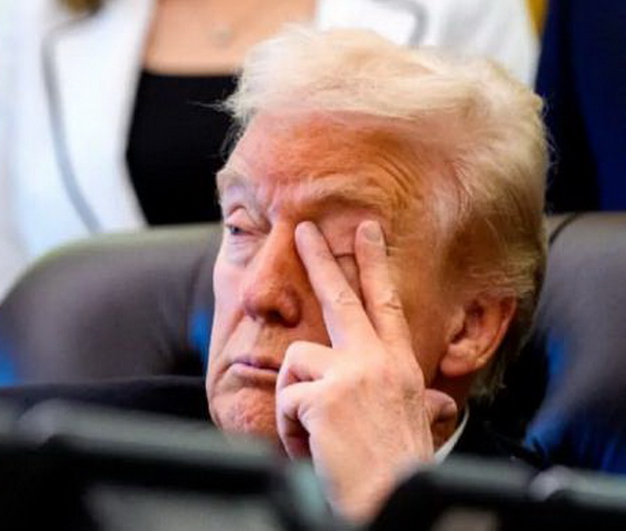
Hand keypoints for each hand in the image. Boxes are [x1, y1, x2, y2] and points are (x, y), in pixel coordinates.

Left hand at [275, 220, 456, 522]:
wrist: (392, 499)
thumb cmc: (399, 469)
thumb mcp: (417, 427)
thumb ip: (424, 406)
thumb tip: (443, 406)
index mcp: (400, 367)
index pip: (386, 304)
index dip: (375, 265)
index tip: (367, 232)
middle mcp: (379, 363)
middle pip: (343, 297)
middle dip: (321, 258)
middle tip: (302, 229)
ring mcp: (352, 375)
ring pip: (295, 362)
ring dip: (294, 403)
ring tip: (317, 435)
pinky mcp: (324, 397)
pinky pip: (285, 403)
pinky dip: (290, 432)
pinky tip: (313, 449)